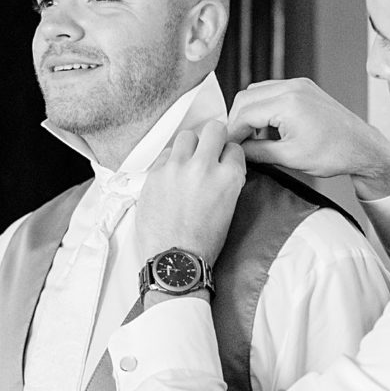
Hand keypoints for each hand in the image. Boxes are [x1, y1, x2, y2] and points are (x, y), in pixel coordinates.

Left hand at [135, 120, 245, 268]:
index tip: (224, 160)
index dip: (229, 154)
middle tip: (208, 151)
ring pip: (187, 136)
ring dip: (190, 146)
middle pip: (213, 129)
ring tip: (187, 163)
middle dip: (213, 138)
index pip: (234, 147)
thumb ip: (227, 181)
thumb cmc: (203, 242)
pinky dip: (169, 162)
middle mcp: (204, 167)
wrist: (175, 261)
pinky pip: (165, 154)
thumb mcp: (229, 209)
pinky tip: (171, 178)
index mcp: (229, 177)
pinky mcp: (155, 173)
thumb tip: (222, 165)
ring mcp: (177, 168)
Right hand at [227, 78, 389, 199]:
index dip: (232, 133)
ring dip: (249, 112)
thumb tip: (236, 152)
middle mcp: (292, 87)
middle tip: (236, 143)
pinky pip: (272, 91)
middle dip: (237, 121)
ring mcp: (299, 84)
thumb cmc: (333, 154)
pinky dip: (263, 107)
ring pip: (257, 92)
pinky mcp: (304, 87)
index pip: (244, 113)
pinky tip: (265, 127)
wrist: (361, 147)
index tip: (228, 148)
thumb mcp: (290, 157)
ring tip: (250, 137)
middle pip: (246, 98)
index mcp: (288, 103)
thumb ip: (257, 152)